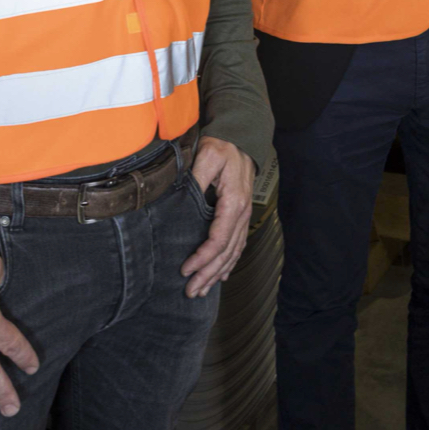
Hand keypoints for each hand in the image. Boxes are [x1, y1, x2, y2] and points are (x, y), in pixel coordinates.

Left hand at [181, 137, 255, 298]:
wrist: (240, 138)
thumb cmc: (223, 146)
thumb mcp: (208, 156)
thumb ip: (197, 179)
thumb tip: (184, 199)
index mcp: (234, 202)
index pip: (219, 239)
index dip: (203, 258)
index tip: (186, 270)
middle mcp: (242, 213)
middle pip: (226, 252)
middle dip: (208, 274)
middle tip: (191, 291)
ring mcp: (244, 215)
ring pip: (233, 252)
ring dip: (218, 273)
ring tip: (202, 290)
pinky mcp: (241, 215)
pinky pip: (238, 244)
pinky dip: (229, 263)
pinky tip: (222, 275)